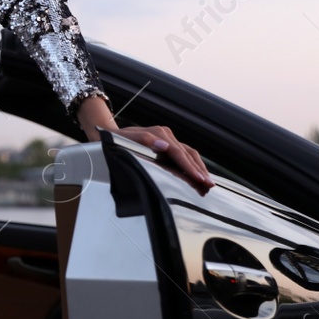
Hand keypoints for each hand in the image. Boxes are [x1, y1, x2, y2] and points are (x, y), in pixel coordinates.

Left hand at [75, 96, 213, 195]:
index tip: (199, 178)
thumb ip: (145, 140)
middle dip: (199, 170)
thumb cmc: (116, 140)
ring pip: (189, 153)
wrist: (108, 135)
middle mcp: (166, 135)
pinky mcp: (167, 145)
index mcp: (159, 133)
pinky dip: (193, 164)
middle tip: (209, 185)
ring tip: (208, 183)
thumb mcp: (125, 139)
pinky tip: (198, 175)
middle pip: (187, 153)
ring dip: (199, 168)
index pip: (178, 153)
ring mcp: (168, 139)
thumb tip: (164, 146)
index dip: (189, 167)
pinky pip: (184, 154)